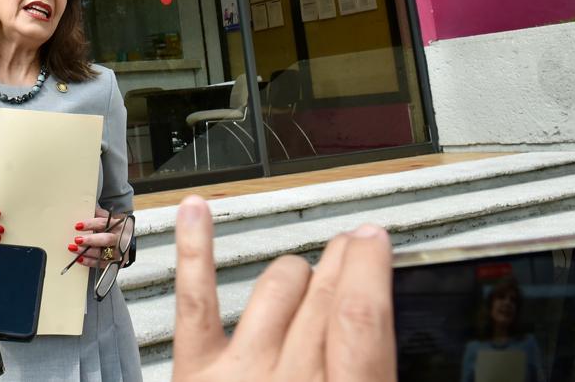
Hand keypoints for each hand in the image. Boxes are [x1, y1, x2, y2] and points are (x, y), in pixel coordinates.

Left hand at [69, 205, 123, 267]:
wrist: (127, 241)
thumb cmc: (115, 228)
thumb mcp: (109, 218)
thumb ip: (98, 213)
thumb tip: (86, 206)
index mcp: (119, 224)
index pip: (103, 223)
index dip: (90, 224)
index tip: (77, 226)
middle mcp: (121, 238)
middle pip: (106, 239)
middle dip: (90, 240)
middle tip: (77, 240)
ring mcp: (119, 252)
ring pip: (103, 253)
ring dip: (87, 252)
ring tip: (74, 249)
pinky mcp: (116, 263)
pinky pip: (101, 264)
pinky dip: (89, 262)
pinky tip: (79, 259)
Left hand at [171, 195, 395, 380]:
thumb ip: (367, 371)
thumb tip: (380, 333)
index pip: (361, 316)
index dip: (369, 267)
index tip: (374, 241)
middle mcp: (291, 380)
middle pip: (322, 296)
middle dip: (342, 261)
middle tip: (351, 244)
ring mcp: (240, 373)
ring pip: (276, 287)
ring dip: (296, 271)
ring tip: (304, 270)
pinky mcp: (195, 371)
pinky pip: (196, 300)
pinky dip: (194, 249)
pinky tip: (195, 210)